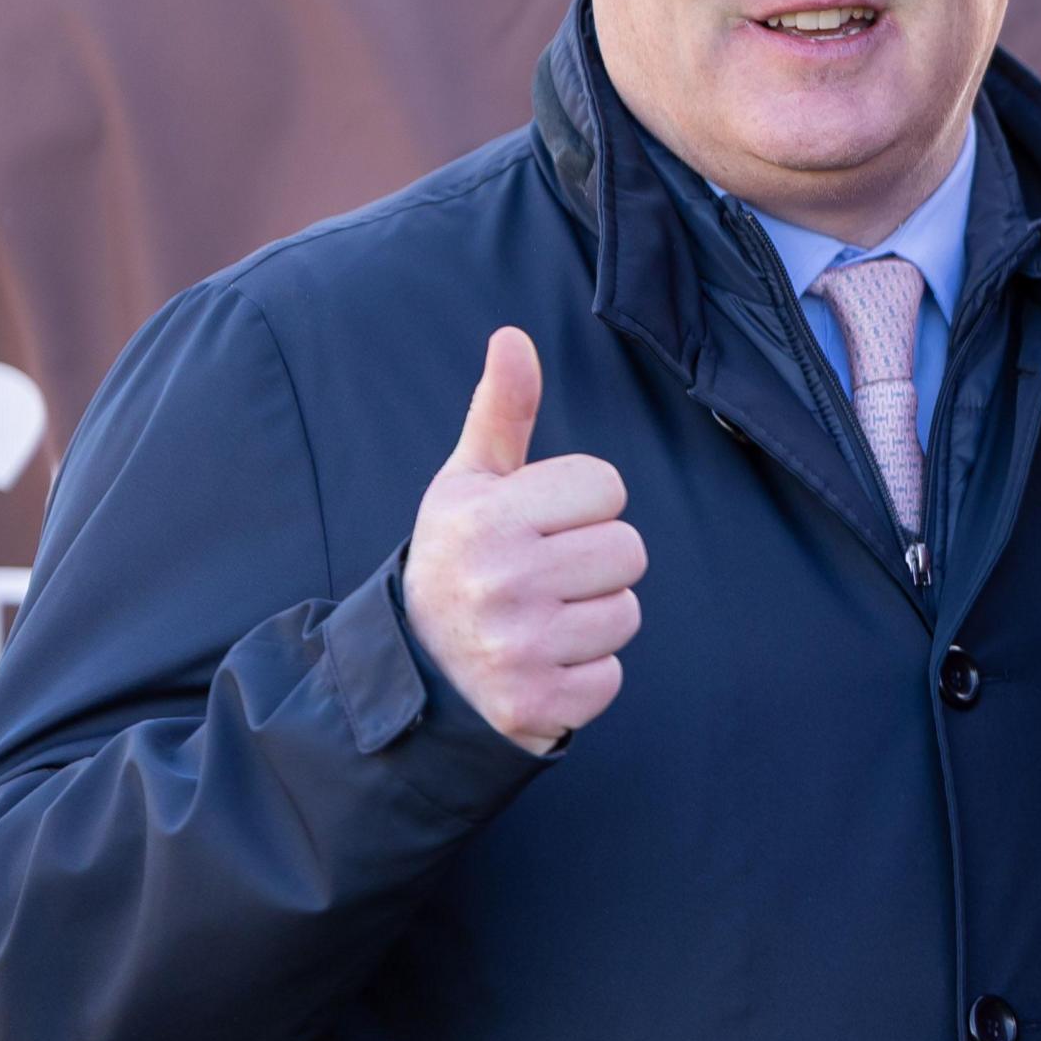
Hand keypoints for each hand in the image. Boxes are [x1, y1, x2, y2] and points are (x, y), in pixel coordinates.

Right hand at [401, 328, 646, 755]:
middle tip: (542, 578)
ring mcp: (518, 646)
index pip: (607, 486)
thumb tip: (514, 337)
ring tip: (539, 621)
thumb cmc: (457, 561)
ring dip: (594, 621)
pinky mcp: (535, 704)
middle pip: (629, 549)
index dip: (582, 505)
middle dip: (594, 563)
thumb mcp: (468, 484)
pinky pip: (612, 676)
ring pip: (627, 613)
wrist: (411, 674)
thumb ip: (501, 412)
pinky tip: (539, 665)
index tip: (539, 526)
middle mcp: (499, 579)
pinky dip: (585, 676)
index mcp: (486, 516)